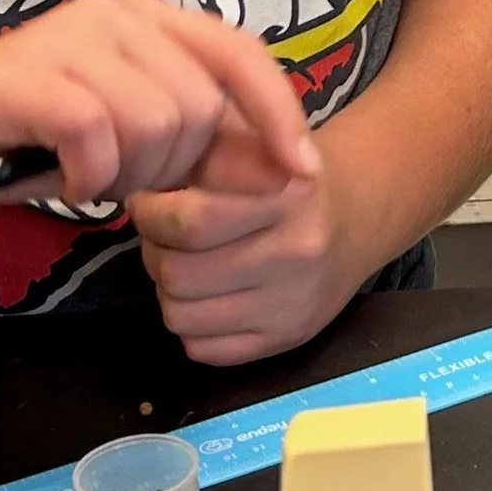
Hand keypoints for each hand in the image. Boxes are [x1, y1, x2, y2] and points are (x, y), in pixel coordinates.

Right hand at [0, 0, 318, 209]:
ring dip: (130, 173)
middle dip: (176, 167)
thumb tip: (279, 166)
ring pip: (157, 122)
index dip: (279, 112)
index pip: (241, 53)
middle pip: (200, 104)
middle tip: (124, 179)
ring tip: (88, 175)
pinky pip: (97, 132)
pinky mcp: (27, 76)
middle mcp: (117, 15)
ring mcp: (71, 39)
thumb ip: (193, 134)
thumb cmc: (30, 136)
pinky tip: (64, 177)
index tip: (301, 171)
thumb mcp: (127, 131)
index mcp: (149, 19)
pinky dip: (90, 173)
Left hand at [131, 131, 362, 365]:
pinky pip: (203, 350)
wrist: (355, 216)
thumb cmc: (284, 173)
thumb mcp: (250, 140)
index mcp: (288, 194)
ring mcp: (294, 303)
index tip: (147, 202)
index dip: (151, 214)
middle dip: (155, 252)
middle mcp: (298, 252)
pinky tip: (208, 295)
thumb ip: (200, 155)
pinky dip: (192, 325)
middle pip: (178, 275)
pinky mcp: (288, 340)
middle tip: (162, 236)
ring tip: (184, 264)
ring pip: (181, 317)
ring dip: (168, 291)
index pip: (190, 223)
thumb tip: (136, 190)